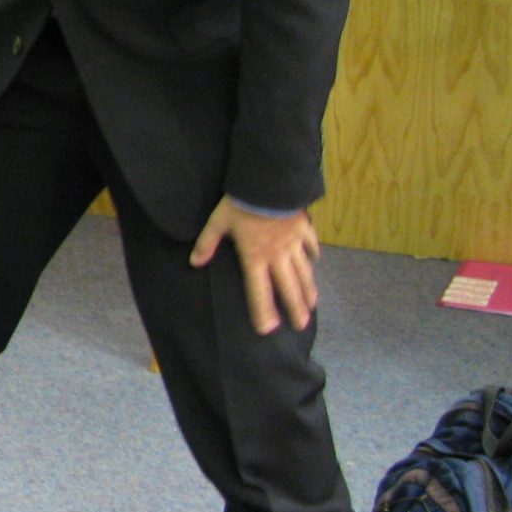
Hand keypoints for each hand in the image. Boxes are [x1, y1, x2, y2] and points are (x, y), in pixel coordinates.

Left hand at [190, 198, 320, 335]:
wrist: (268, 182)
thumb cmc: (240, 203)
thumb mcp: (217, 222)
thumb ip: (207, 243)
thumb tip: (195, 262)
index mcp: (255, 257)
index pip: (258, 291)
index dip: (262, 311)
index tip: (267, 329)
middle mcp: (277, 255)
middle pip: (288, 288)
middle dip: (295, 309)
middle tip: (301, 326)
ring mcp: (293, 243)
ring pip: (304, 271)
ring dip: (308, 290)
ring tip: (312, 305)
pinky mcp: (303, 228)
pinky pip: (311, 244)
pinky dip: (314, 253)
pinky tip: (316, 261)